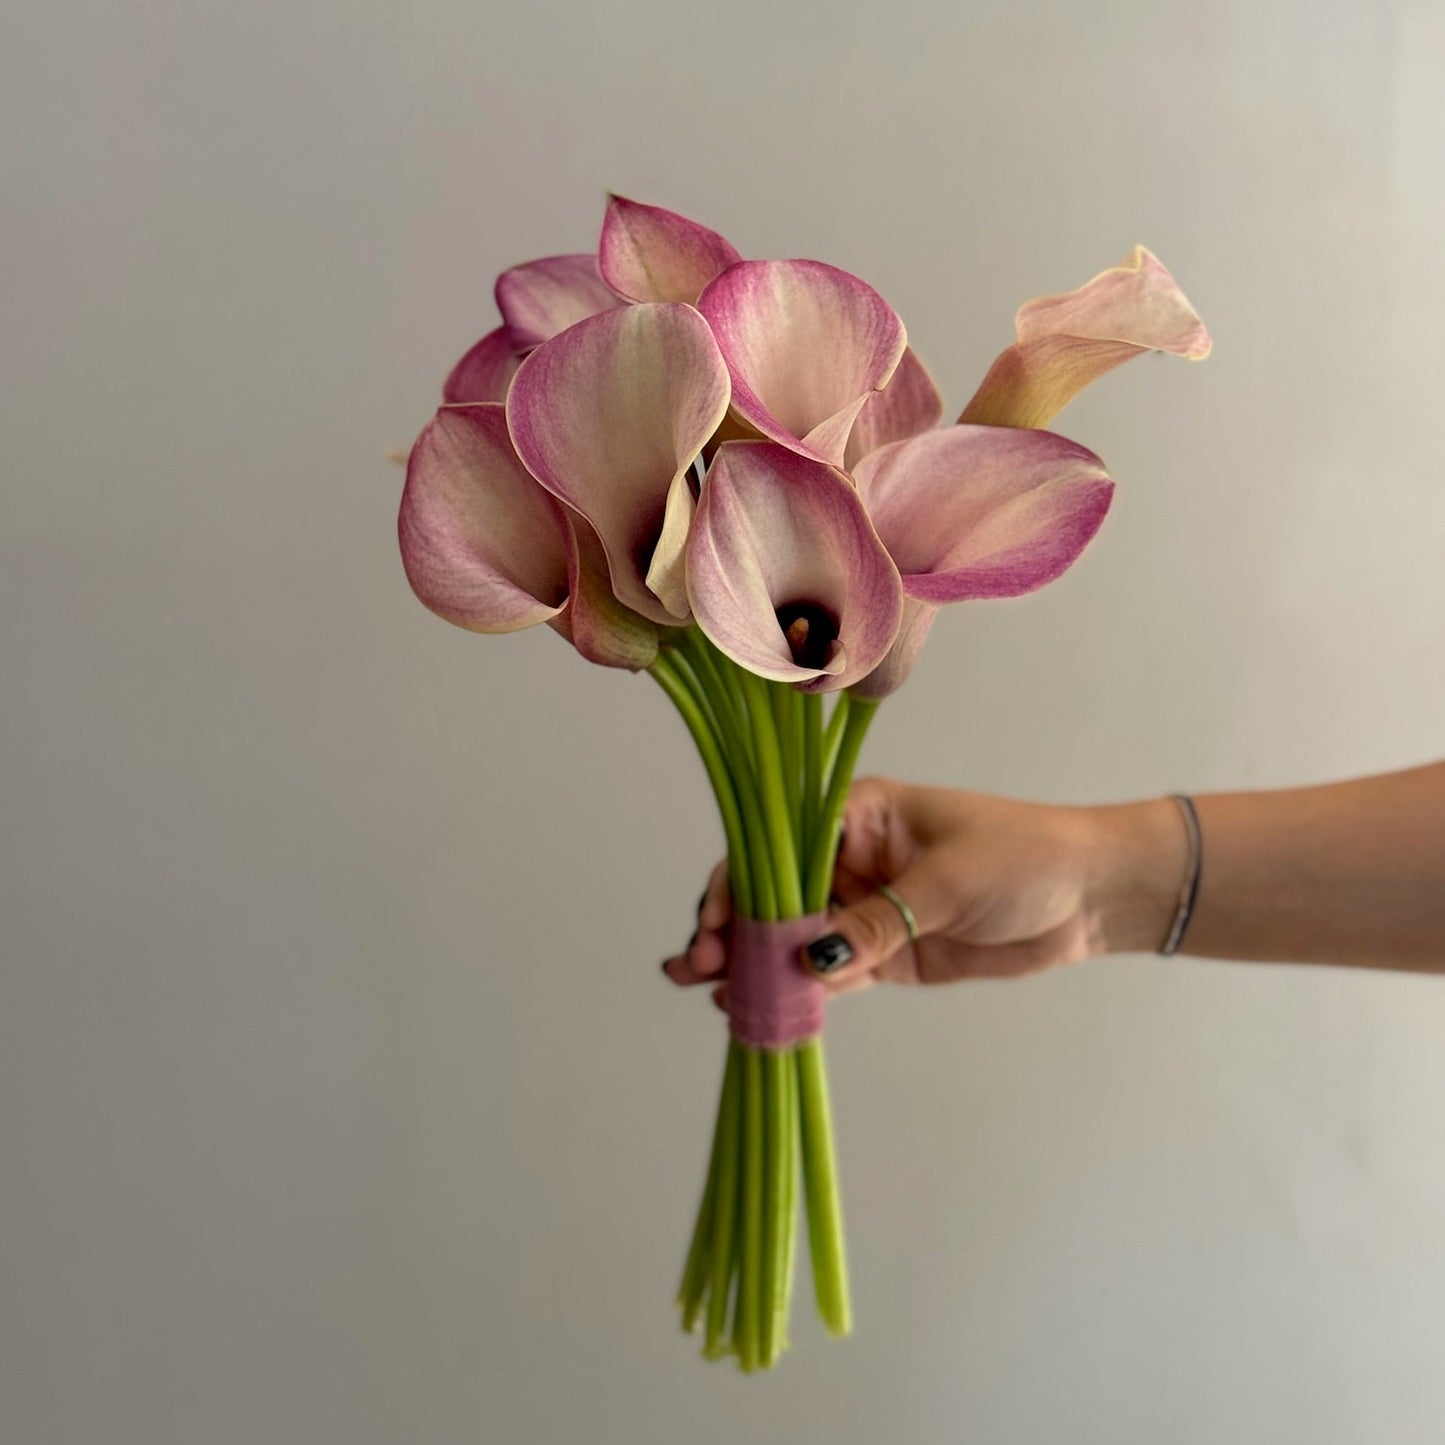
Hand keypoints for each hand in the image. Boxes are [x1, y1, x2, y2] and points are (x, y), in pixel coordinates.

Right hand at [662, 776, 1185, 1000]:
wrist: (1090, 895)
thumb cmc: (1024, 857)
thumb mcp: (947, 883)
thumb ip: (877, 924)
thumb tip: (810, 961)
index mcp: (856, 814)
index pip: (779, 845)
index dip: (740, 883)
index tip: (719, 925)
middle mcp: (849, 858)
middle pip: (774, 893)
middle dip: (733, 928)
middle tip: (698, 967)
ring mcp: (865, 909)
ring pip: (793, 938)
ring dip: (752, 964)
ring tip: (708, 991)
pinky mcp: (886, 955)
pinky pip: (830, 975)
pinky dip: (796, 991)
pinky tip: (756, 1007)